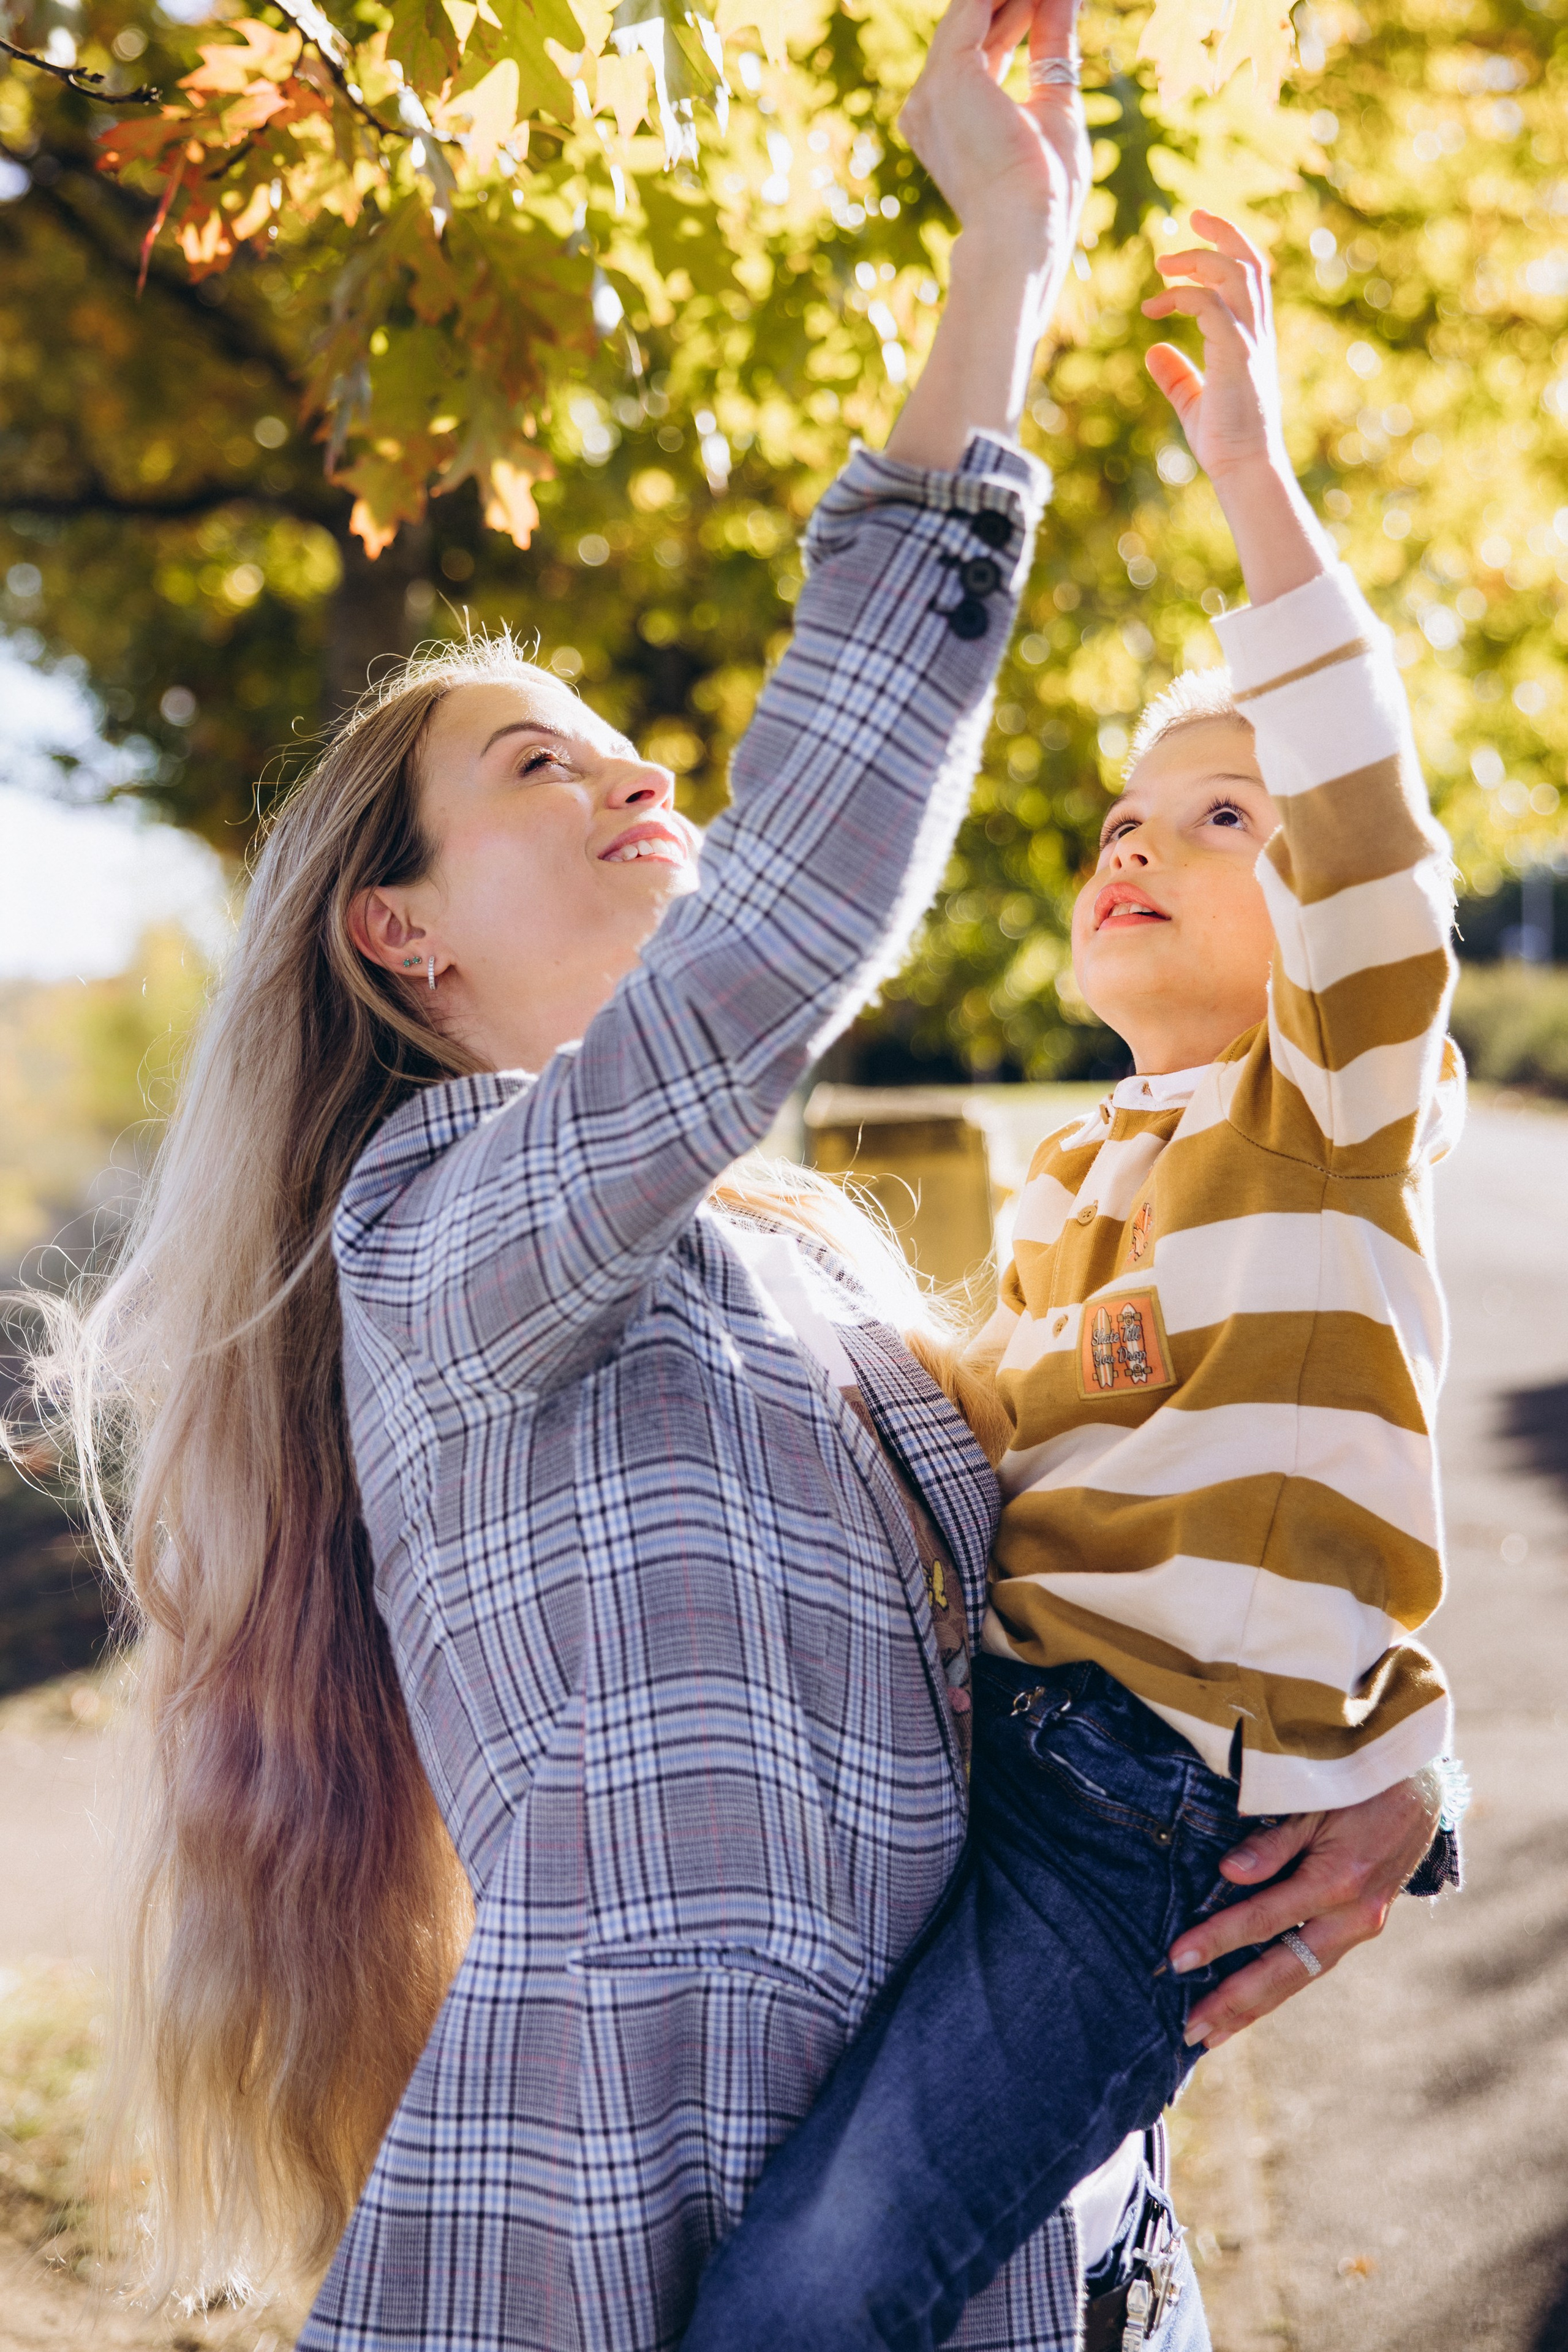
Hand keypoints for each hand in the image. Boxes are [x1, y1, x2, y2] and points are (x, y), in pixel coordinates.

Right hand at [899, 0, 1090, 270]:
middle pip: (972, 24)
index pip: (982, 47)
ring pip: (970, 9)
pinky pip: (974, 4)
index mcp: (951, 119)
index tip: (1049, 0)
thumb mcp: (1055, 104)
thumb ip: (1052, 46)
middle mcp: (930, 103)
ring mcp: (931, 90)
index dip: (1017, 12)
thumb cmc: (1044, 191)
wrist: (1023, 231)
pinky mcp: (946, 76)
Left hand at [1140, 210, 1283, 481]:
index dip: (1227, 248)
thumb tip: (1152, 351)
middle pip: (1250, 262)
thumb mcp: (1194, 401)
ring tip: (1163, 263)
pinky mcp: (1237, 355)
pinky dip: (1184, 297)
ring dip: (1199, 258)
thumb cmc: (1224, 441)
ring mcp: (1250, 341)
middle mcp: (1256, 332)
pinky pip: (1212, 306)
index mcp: (1250, 337)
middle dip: (1222, 232)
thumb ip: (1176, 375)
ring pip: (1237, 274)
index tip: (1196, 237)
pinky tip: (1156, 308)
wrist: (1244, 468)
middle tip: (1190, 216)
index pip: (1248, 277)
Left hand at [1169, 1769, 1442, 2048]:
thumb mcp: (1314, 1803)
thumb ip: (1273, 1844)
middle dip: (1234, 2002)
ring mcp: (1360, 1927)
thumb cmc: (1356, 1786)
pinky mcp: (1360, 1929)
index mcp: (1338, 1881)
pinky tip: (1250, 2007)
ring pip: (1300, 1978)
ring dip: (1255, 2009)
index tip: (1175, 1959)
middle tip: (1189, 2030)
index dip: (1217, 1940)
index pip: (1264, 1919)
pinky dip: (1280, 1990)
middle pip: (1284, 1969)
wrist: (1420, 1790)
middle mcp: (1352, 1915)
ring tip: (1211, 2035)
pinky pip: (1313, 1967)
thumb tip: (1228, 1873)